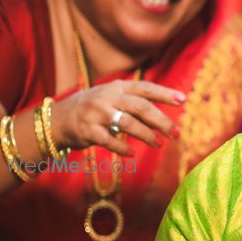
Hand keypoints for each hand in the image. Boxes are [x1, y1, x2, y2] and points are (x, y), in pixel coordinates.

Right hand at [53, 80, 185, 157]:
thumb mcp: (113, 98)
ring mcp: (97, 113)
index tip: (183, 99)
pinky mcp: (88, 130)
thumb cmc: (95, 109)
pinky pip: (109, 140)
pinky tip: (132, 154)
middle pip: (140, 106)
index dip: (164, 93)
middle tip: (175, 133)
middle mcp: (108, 97)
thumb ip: (136, 103)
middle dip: (160, 120)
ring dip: (146, 135)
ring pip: (128, 123)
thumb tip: (165, 117)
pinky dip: (122, 148)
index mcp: (117, 87)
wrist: (59, 119)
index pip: (145, 87)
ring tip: (159, 144)